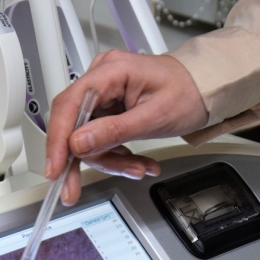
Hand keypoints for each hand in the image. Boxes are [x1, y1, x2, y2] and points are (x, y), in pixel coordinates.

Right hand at [45, 49, 207, 204]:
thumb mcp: (154, 117)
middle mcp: (101, 80)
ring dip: (110, 160)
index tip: (55, 168)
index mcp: (110, 71)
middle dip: (83, 159)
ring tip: (137, 168)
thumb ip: (114, 131)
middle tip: (73, 188)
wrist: (204, 89)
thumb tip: (78, 142)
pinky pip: (100, 139)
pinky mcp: (107, 110)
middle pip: (73, 125)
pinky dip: (116, 155)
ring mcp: (103, 96)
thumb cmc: (188, 92)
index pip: (70, 105)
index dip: (58, 140)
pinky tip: (136, 162)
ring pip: (86, 139)